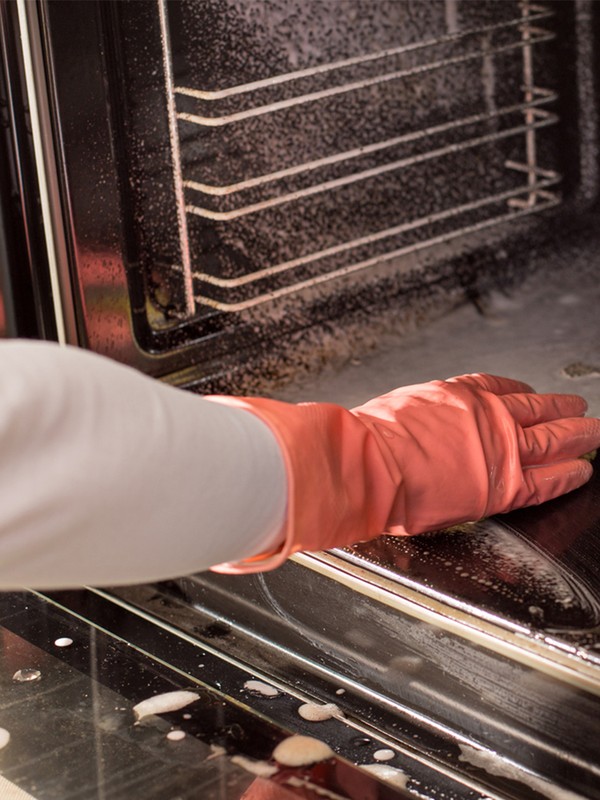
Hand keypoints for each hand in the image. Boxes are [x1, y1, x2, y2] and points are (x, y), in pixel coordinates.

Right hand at [210, 374, 599, 572]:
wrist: (369, 465)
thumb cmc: (369, 442)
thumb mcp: (392, 412)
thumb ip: (409, 417)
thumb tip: (397, 421)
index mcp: (455, 397)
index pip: (497, 388)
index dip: (519, 391)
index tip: (529, 393)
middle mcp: (483, 416)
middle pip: (535, 409)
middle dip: (561, 410)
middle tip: (580, 409)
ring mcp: (498, 447)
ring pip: (552, 438)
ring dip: (577, 436)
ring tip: (594, 434)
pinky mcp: (503, 482)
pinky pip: (546, 478)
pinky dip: (568, 474)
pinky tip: (582, 472)